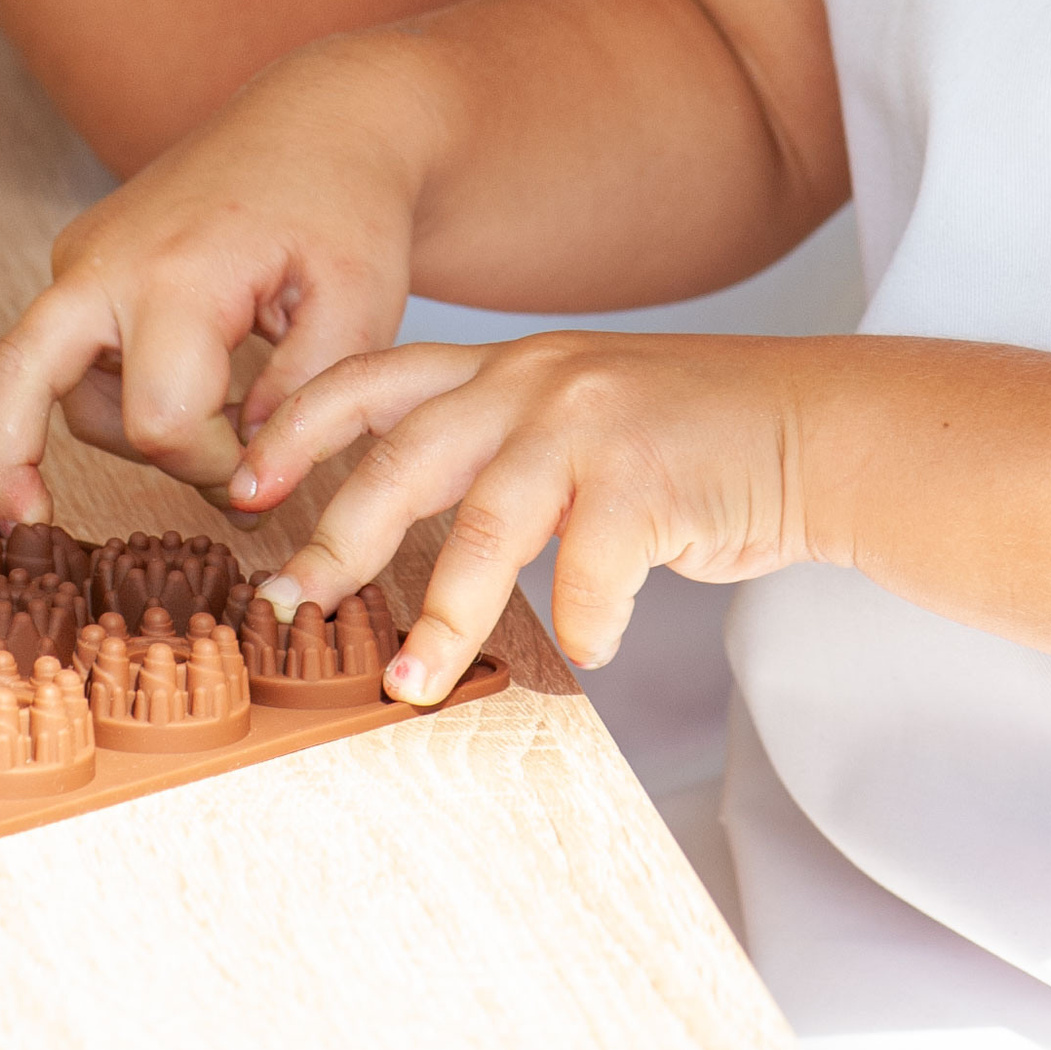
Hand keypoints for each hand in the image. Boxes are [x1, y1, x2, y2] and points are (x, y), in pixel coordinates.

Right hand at [0, 41, 434, 530]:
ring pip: (64, 384)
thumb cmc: (345, 212)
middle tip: (18, 531)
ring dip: (125, 428)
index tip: (267, 458)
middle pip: (19, 377)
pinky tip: (181, 397)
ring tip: (214, 433)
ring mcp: (85, 253)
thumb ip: (302, 410)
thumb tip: (244, 495)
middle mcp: (107, 259)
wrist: (320, 122)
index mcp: (179, 271)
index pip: (161, 422)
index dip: (212, 466)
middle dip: (3, 460)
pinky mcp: (83, 259)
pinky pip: (75, 350)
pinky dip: (115, 390)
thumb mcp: (357, 312)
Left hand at [230, 332, 828, 704]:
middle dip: (340, 538)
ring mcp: (591, 423)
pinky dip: (588, 623)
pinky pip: (593, 570)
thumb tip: (388, 529)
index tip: (240, 489)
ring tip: (411, 682)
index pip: (371, 380)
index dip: (298, 429)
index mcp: (503, 366)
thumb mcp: (570, 414)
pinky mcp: (650, 475)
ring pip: (487, 526)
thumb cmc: (682, 441)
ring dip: (445, 617)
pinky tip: (593, 649)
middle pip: (405, 458)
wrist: (810, 424)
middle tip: (291, 605)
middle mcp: (535, 380)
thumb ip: (490, 449)